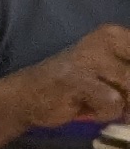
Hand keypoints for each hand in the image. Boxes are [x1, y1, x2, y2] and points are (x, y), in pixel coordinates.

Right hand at [4, 25, 129, 136]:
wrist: (27, 96)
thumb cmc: (78, 87)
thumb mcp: (115, 77)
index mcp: (116, 35)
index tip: (125, 89)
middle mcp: (105, 39)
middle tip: (119, 102)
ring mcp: (89, 57)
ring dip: (124, 105)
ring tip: (105, 104)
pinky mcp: (75, 78)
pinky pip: (112, 101)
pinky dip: (105, 112)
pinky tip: (87, 107)